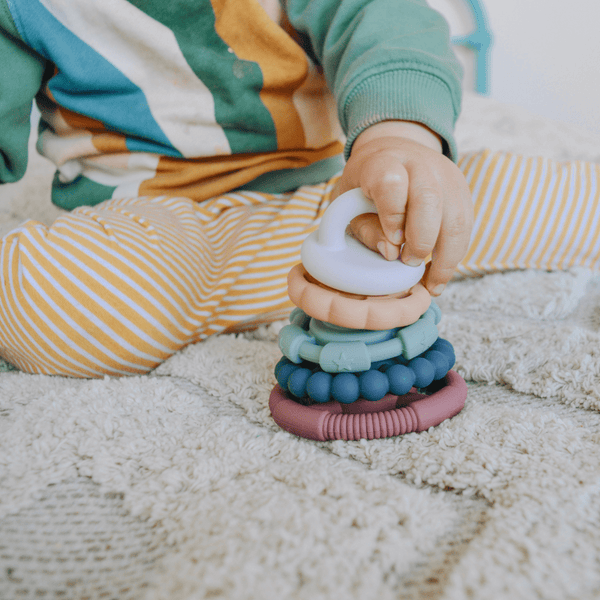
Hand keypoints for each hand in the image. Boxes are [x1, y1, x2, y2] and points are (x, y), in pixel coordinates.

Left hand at [332, 121, 472, 295]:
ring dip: (445, 258)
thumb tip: (391, 254)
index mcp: (382, 161)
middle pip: (430, 199)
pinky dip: (454, 256)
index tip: (392, 241)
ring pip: (456, 218)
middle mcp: (419, 164)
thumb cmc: (364, 187)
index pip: (391, 183)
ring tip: (429, 284)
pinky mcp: (462, 191)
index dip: (392, 216)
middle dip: (421, 240)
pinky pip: (466, 228)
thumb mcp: (348, 205)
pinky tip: (439, 274)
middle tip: (408, 262)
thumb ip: (365, 230)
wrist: (393, 152)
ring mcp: (446, 176)